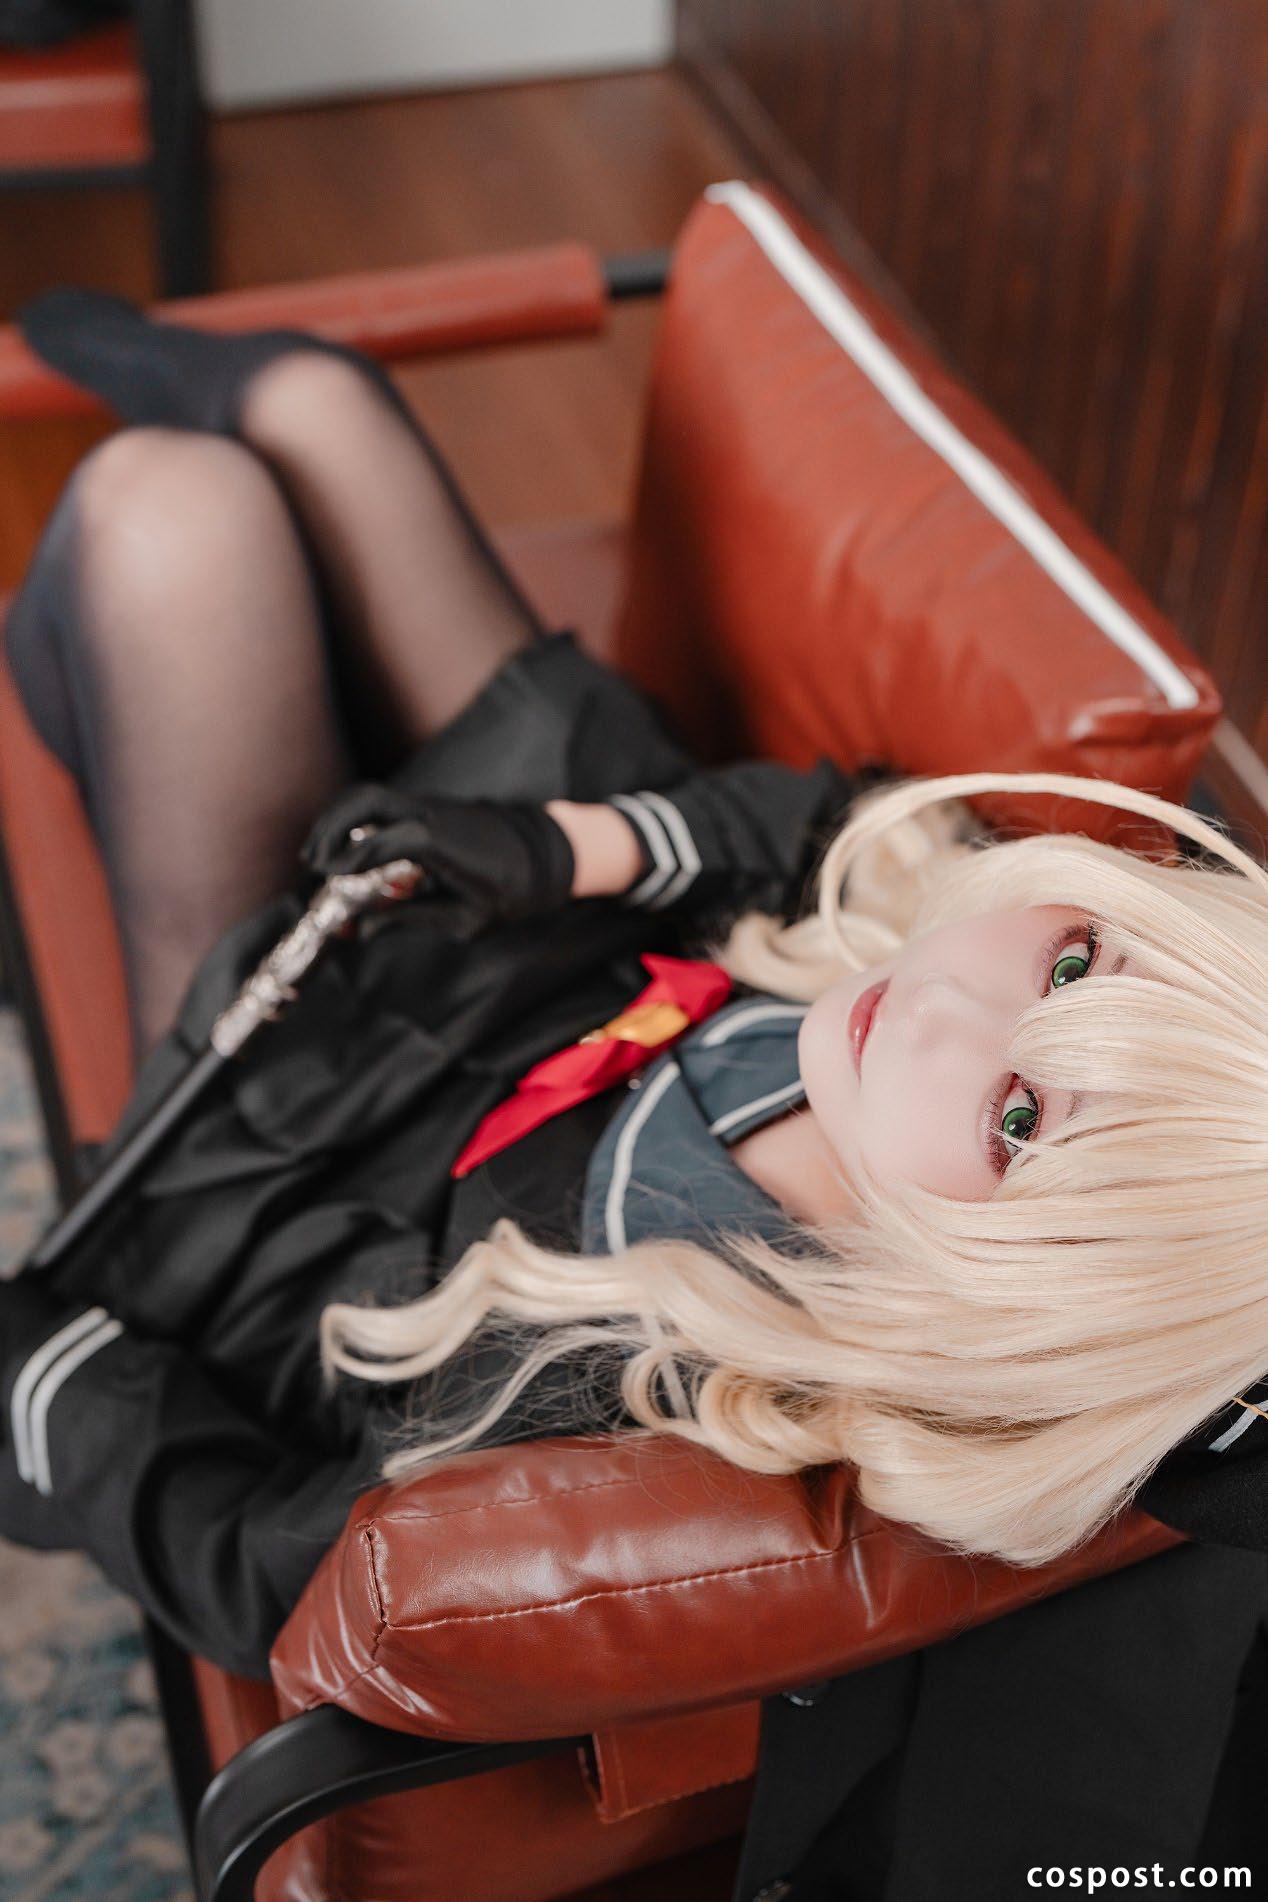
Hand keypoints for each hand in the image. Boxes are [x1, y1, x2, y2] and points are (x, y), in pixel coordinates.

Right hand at [301, 783, 575, 938]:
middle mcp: (431, 815)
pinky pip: (386, 806)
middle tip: (311, 858)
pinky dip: (359, 821)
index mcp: (439, 841)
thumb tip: (363, 929)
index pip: (380, 842)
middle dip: (331, 824)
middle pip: (367, 799)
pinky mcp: (432, 809)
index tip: (327, 877)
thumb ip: (410, 920)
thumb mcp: (465, 919)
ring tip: (319, 853)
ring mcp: (431, 806)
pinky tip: (348, 849)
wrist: (549, 855)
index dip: (348, 859)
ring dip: (340, 818)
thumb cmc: (514, 892)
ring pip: (373, 796)